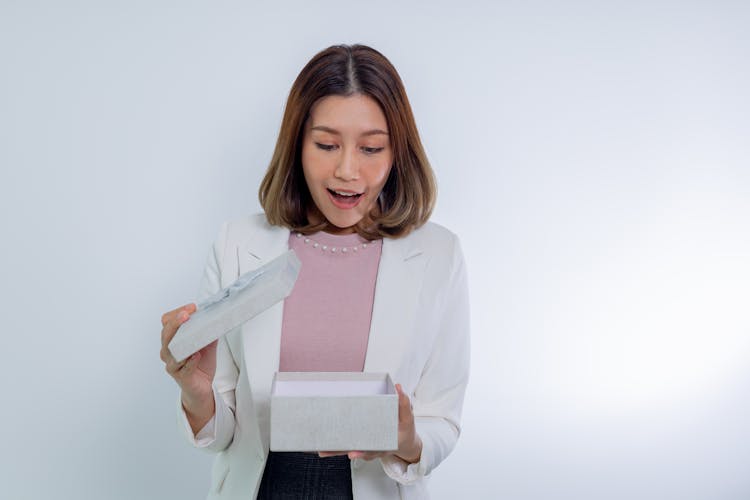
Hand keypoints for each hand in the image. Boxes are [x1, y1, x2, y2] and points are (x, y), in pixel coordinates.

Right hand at [160, 303, 215, 431]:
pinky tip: (196, 356)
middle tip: (187, 315)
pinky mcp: (181, 377)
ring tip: (191, 331)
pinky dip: (189, 362)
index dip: (176, 313)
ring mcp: (173, 365)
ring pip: (169, 351)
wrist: (202, 387)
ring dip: (179, 340)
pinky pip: (183, 368)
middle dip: (175, 322)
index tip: (192, 307)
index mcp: (173, 340)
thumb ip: (209, 330)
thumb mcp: (207, 343)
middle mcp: (168, 352)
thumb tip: (218, 316)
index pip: (167, 322)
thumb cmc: (200, 363)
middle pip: (165, 334)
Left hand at [318, 383, 422, 463]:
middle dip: (341, 451)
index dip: (362, 452)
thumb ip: (404, 404)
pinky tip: (323, 443)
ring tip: (321, 449)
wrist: (404, 443)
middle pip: (356, 452)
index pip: (372, 450)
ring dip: (335, 450)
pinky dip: (336, 445)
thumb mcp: (409, 418)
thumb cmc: (405, 429)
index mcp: (386, 444)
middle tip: (327, 450)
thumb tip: (398, 387)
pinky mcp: (359, 444)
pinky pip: (347, 445)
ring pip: (348, 450)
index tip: (353, 453)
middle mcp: (374, 449)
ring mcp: (366, 448)